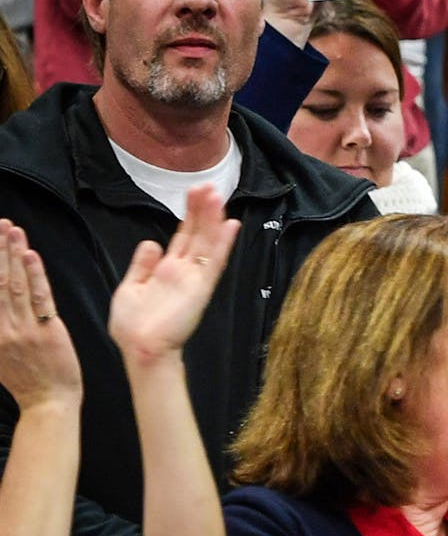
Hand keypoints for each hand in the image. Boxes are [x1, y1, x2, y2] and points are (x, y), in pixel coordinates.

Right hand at [0, 221, 80, 411]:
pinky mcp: (47, 330)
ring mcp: (22, 329)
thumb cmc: (25, 378)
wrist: (48, 402)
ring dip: (13, 255)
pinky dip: (35, 274)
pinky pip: (39, 298)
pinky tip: (30, 255)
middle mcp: (0, 329)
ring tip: (11, 230)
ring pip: (15, 284)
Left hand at [108, 185, 238, 368]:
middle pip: (197, 234)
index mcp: (166, 270)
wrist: (141, 350)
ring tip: (217, 194)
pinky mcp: (201, 287)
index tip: (195, 193)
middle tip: (208, 185)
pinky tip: (230, 225)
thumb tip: (151, 242)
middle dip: (202, 209)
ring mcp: (194, 278)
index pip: (183, 236)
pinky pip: (214, 261)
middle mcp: (184, 270)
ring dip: (213, 219)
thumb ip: (142, 266)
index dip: (189, 215)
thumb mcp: (129, 289)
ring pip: (207, 242)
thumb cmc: (132, 326)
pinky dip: (223, 243)